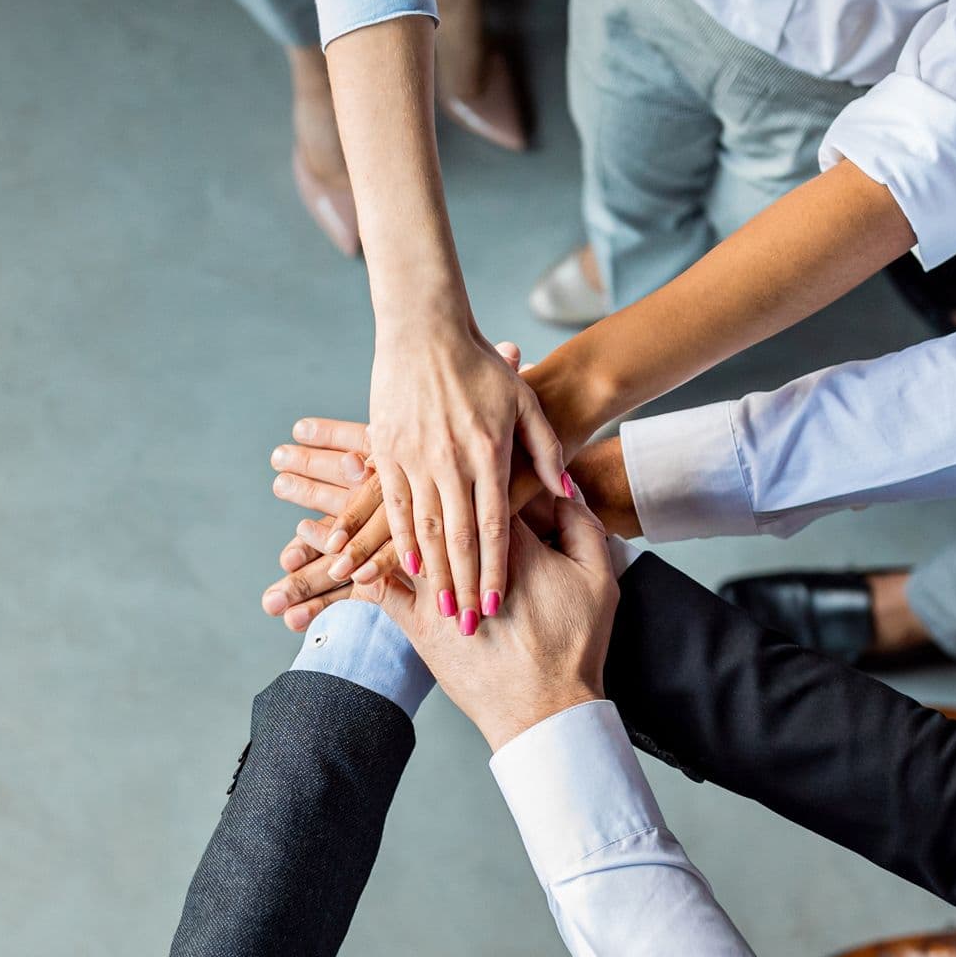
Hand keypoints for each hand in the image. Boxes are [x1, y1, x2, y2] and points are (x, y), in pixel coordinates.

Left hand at [358, 494, 618, 751]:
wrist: (546, 707)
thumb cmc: (575, 644)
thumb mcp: (598, 577)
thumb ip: (582, 525)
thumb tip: (562, 487)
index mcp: (509, 542)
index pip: (484, 488)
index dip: (480, 475)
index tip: (472, 468)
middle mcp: (463, 562)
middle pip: (434, 511)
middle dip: (417, 484)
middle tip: (397, 465)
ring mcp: (435, 594)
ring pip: (398, 545)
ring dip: (367, 524)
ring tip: (341, 508)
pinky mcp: (417, 625)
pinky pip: (379, 591)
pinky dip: (362, 571)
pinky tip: (346, 556)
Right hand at [368, 322, 567, 621]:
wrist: (425, 330)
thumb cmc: (481, 365)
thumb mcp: (525, 403)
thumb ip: (547, 450)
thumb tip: (567, 495)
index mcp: (489, 452)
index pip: (495, 527)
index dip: (496, 571)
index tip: (495, 606)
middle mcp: (451, 460)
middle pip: (460, 538)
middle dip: (464, 586)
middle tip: (467, 626)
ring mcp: (416, 457)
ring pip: (426, 528)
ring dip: (433, 573)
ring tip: (440, 606)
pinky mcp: (388, 450)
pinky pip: (394, 504)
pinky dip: (399, 537)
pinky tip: (406, 565)